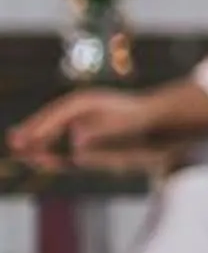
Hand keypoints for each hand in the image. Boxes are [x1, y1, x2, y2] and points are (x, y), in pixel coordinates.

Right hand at [9, 86, 165, 157]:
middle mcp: (77, 105)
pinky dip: (48, 140)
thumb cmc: (135, 117)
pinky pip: (59, 131)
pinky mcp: (81, 122)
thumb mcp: (119, 124)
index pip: (56, 115)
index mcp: (83, 102)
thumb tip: (76, 141)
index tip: (28, 139)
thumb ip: (98, 132)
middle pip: (48, 118)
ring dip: (36, 137)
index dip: (41, 128)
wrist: (150, 113)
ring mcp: (78, 113)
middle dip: (31, 131)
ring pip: (51, 125)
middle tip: (14, 142)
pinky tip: (39, 150)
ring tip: (18, 145)